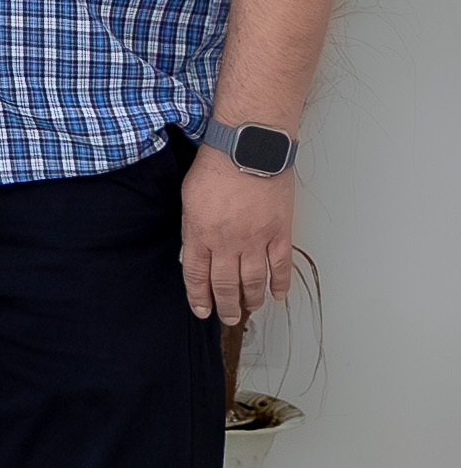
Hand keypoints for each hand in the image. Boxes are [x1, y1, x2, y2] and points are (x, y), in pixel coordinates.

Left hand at [182, 145, 295, 324]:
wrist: (248, 150)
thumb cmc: (215, 168)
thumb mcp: (188, 199)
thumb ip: (192, 229)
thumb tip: (195, 252)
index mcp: (200, 233)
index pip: (196, 275)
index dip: (199, 296)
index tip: (201, 310)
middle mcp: (227, 242)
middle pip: (225, 284)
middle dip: (224, 306)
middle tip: (226, 318)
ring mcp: (255, 239)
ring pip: (253, 281)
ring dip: (251, 300)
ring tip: (249, 309)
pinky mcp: (279, 232)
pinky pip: (280, 266)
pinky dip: (280, 284)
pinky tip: (278, 295)